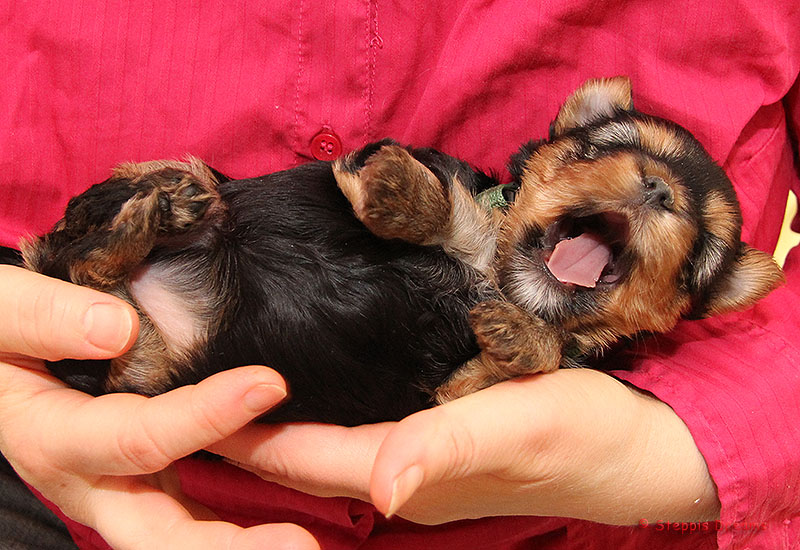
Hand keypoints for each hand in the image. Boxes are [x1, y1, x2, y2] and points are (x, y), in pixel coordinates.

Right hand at [0, 265, 318, 549]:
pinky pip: (189, 512)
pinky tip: (286, 525)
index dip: (203, 415)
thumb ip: (40, 318)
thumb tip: (116, 329)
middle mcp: (88, 479)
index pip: (136, 437)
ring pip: (178, 535)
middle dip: (227, 547)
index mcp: (51, 437)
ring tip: (302, 549)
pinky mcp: (143, 479)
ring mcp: (118, 487)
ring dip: (238, 548)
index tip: (269, 384)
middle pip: (159, 533)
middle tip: (298, 547)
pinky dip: (233, 525)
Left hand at [211, 367, 720, 525]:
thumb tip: (386, 488)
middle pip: (307, 464)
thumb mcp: (527, 421)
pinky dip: (326, 420)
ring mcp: (426, 470)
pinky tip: (317, 390)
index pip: (308, 458)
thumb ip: (453, 446)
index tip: (190, 406)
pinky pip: (364, 439)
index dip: (249, 436)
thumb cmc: (592, 432)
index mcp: (415, 475)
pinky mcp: (445, 451)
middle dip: (248, 439)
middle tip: (192, 396)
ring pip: (331, 453)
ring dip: (282, 430)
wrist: (642, 448)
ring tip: (234, 391)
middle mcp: (408, 482)